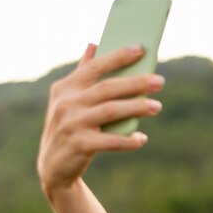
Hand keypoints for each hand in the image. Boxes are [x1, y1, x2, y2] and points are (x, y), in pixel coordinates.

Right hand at [37, 43, 164, 195]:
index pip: (94, 67)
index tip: (141, 49)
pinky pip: (111, 141)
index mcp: (65, 88)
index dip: (118, 57)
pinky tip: (142, 138)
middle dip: (135, 83)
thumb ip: (81, 74)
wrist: (53, 167)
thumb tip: (93, 45)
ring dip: (137, 107)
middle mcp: (67, 103)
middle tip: (160, 81)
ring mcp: (72, 124)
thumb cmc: (68, 128)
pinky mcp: (80, 145)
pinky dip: (128, 140)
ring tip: (157, 106)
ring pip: (111, 111)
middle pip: (107, 88)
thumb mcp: (68, 101)